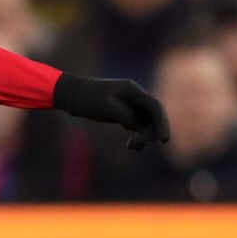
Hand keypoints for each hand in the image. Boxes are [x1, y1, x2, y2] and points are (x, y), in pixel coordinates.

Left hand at [52, 73, 170, 149]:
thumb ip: (125, 116)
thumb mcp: (106, 107)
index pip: (155, 107)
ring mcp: (131, 105)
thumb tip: (139, 126)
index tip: (164, 141)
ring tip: (130, 146)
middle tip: (137, 146)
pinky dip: (137, 136)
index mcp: (132, 91)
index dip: (162, 123)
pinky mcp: (125, 113)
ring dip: (143, 137)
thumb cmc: (87, 98)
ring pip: (146, 123)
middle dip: (151, 133)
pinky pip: (138, 126)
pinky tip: (131, 146)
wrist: (72, 94)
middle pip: (153, 117)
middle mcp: (135, 97)